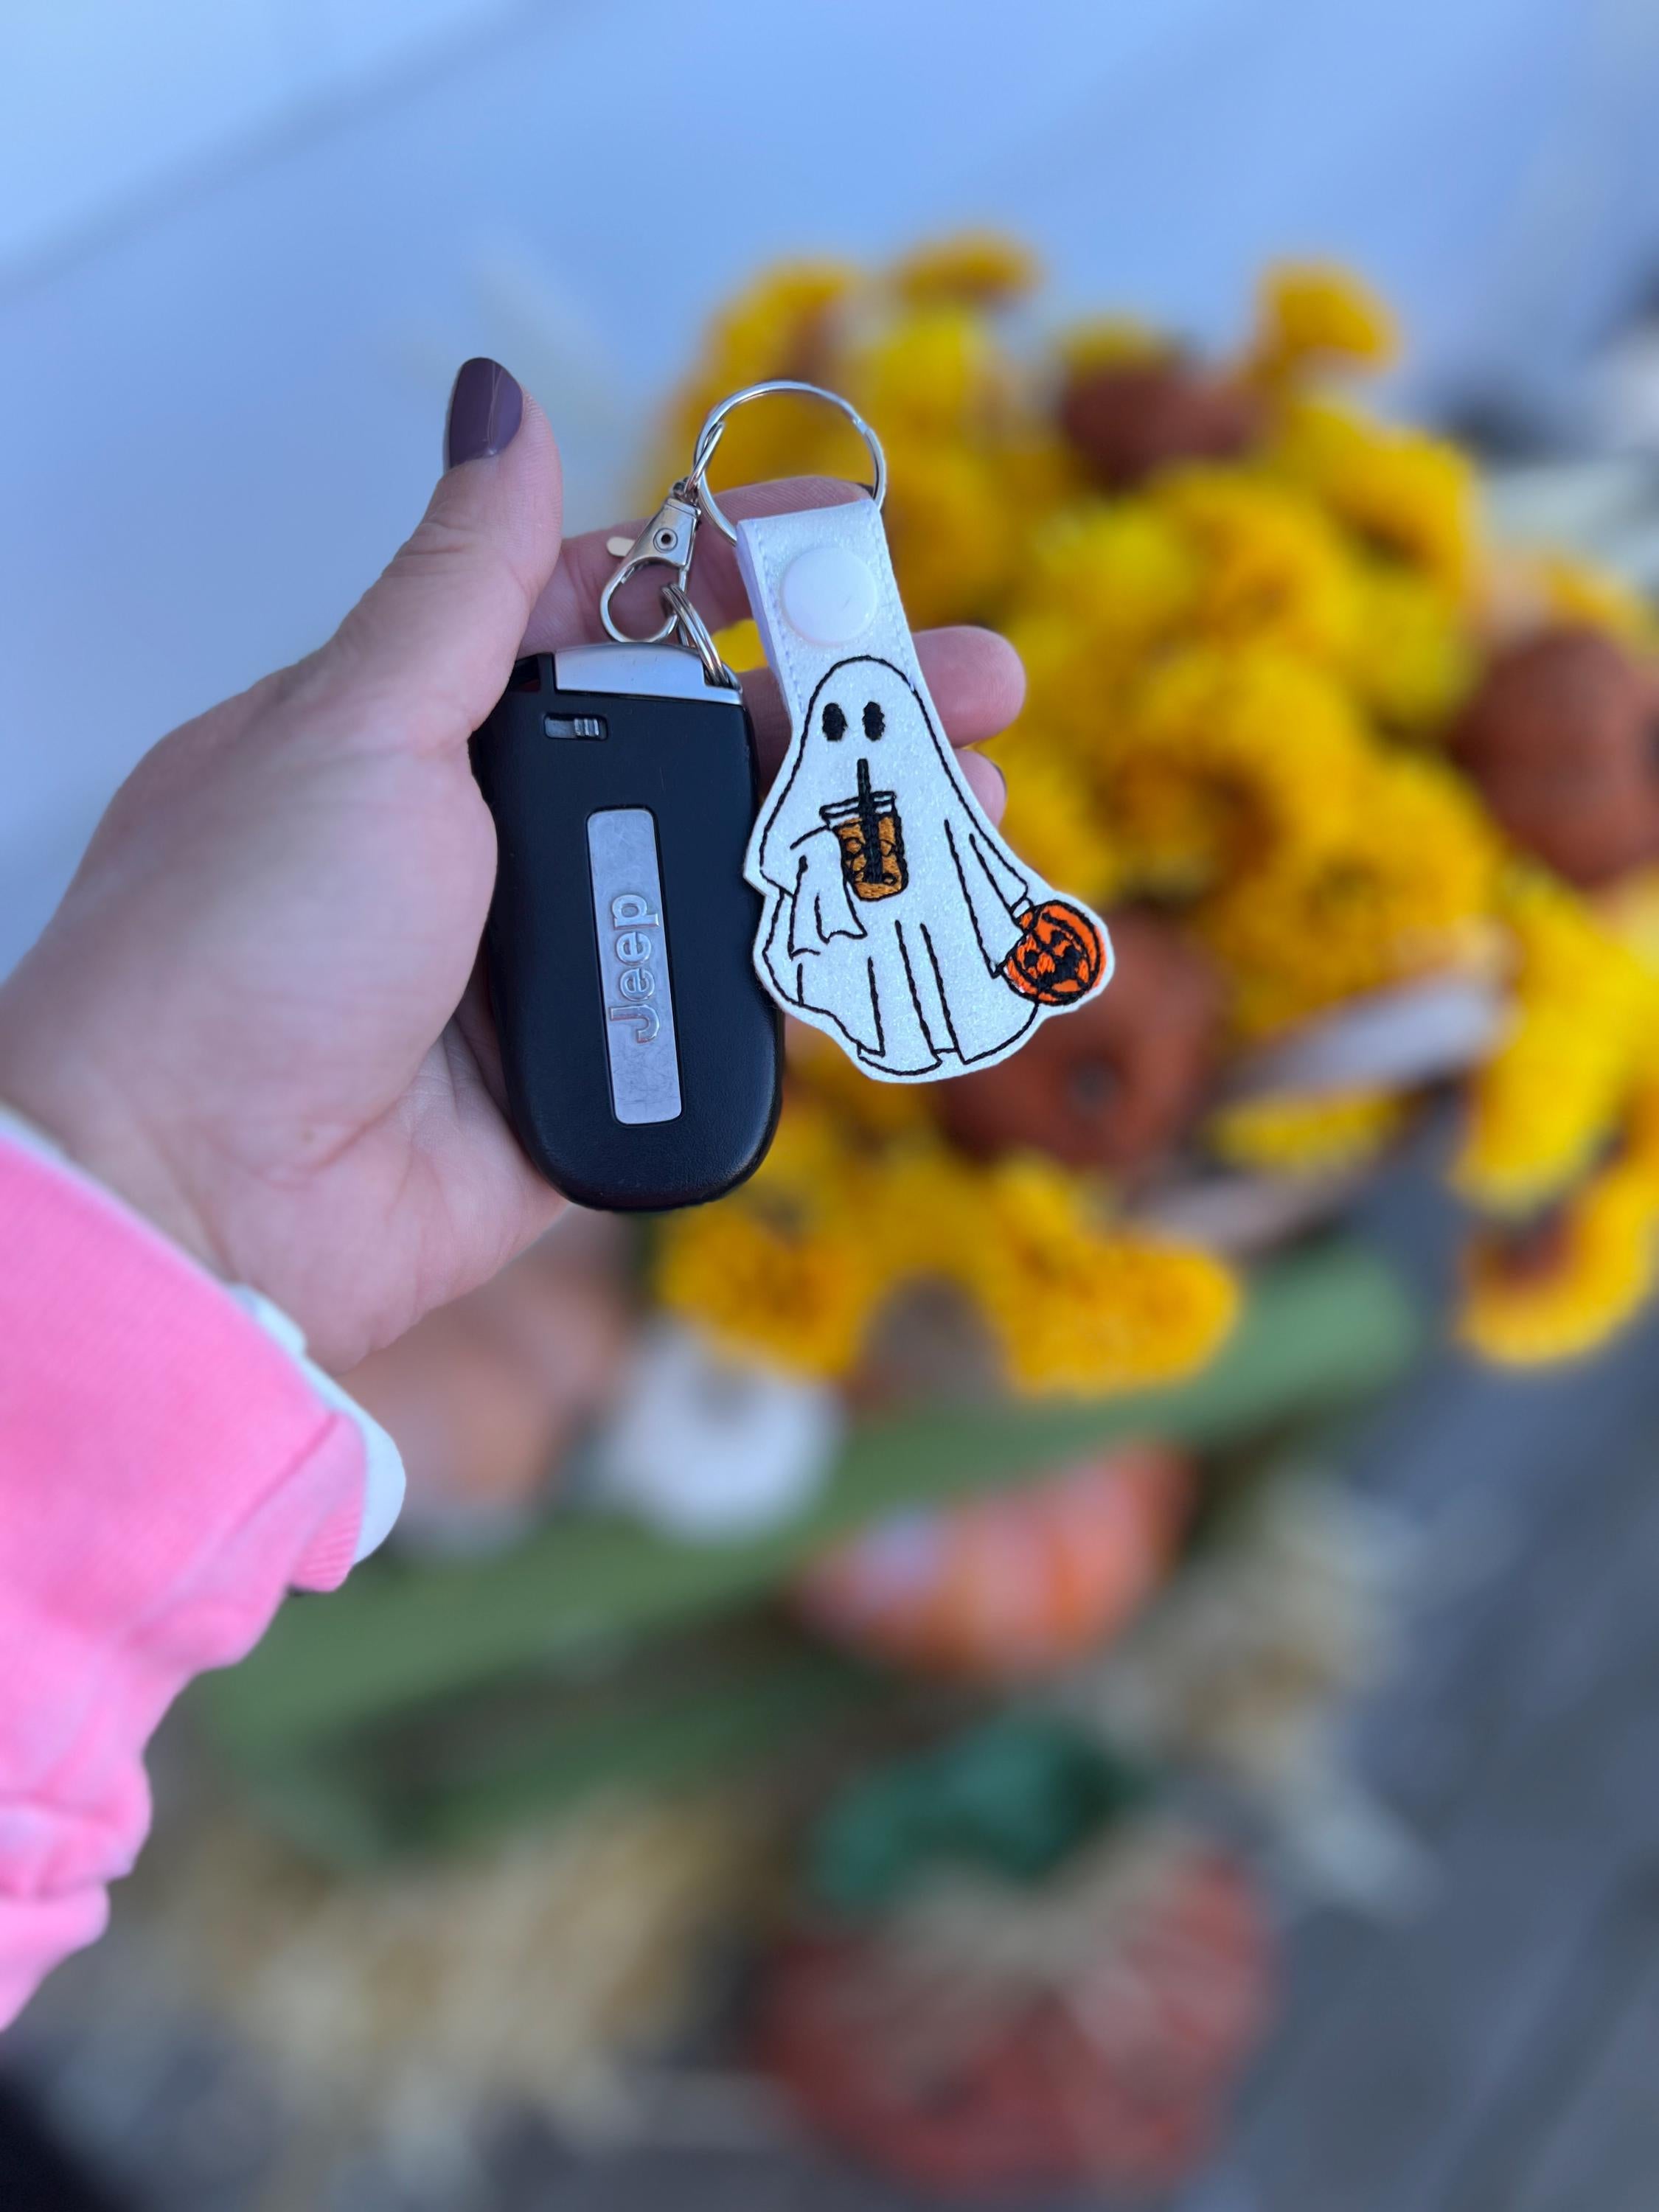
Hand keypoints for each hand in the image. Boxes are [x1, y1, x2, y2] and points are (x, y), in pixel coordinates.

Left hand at [0, 362, 1023, 1370]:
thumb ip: (463, 584)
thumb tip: (500, 405)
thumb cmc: (239, 941)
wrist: (199, 1194)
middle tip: (974, 684)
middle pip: (704, 749)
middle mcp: (496, 839)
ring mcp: (550, 960)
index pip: (607, 620)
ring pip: (730, 878)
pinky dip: (808, 970)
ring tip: (969, 801)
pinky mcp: (589, 1077)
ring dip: (850, 835)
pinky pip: (721, 1011)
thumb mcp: (355, 727)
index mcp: (427, 729)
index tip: (845, 544)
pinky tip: (895, 923)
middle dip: (842, 709)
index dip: (733, 576)